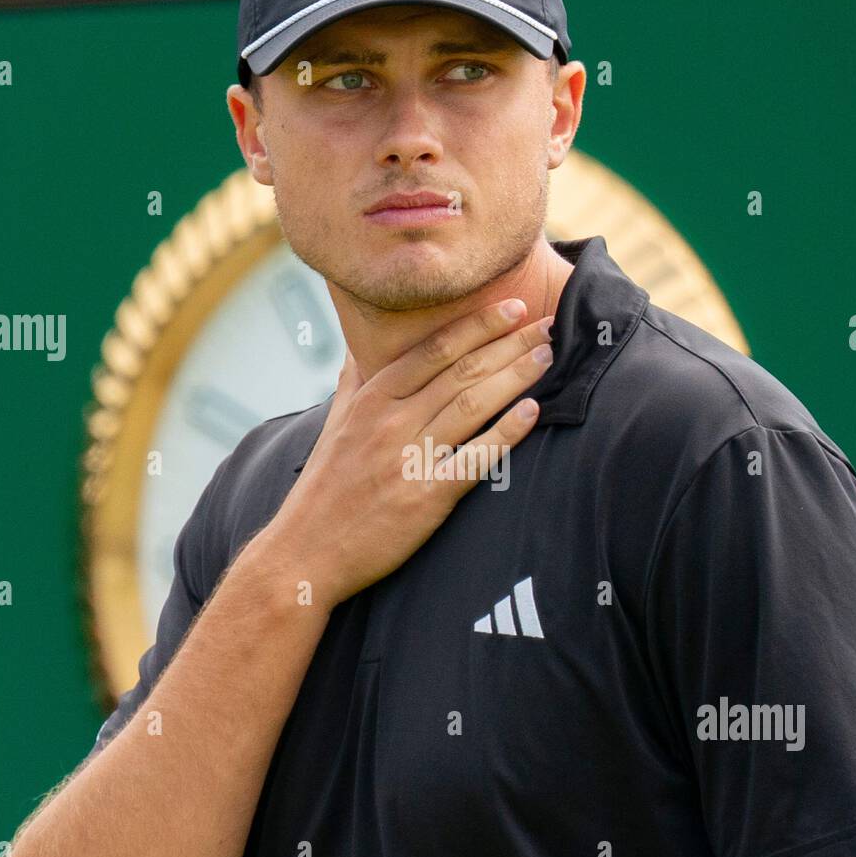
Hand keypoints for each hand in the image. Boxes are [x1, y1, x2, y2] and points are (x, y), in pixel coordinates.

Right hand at [265, 298, 552, 607]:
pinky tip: (533, 413)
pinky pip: (474, 459)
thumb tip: (357, 348)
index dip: (478, 325)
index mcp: (372, 398)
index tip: (513, 306)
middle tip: (549, 324)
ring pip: (472, 404)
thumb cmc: (323, 488)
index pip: (434, 349)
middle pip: (462, 370)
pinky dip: (506, 434)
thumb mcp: (333, 425)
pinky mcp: (424, 497)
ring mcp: (408, 458)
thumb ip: (352, 382)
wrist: (307, 551)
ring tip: (549, 356)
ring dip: (516, 376)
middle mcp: (390, 421)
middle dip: (510, 343)